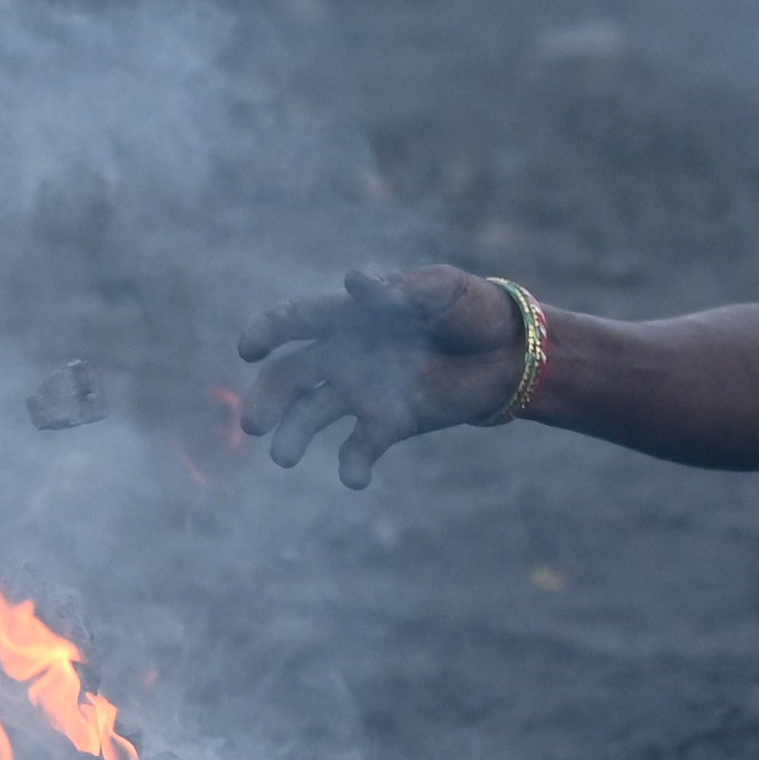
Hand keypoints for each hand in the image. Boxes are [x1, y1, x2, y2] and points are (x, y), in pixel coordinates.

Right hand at [236, 264, 525, 487]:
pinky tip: (354, 478)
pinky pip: (358, 449)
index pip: (295, 321)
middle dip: (266, 399)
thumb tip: (353, 282)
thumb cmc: (470, 308)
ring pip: (311, 416)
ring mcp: (362, 392)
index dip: (266, 331)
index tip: (249, 349)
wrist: (509, 352)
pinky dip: (351, 466)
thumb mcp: (439, 290)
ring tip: (283, 457)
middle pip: (289, 377)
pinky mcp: (388, 424)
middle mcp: (344, 355)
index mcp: (348, 316)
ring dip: (293, 436)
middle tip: (254, 425)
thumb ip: (396, 290)